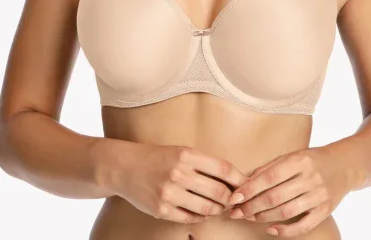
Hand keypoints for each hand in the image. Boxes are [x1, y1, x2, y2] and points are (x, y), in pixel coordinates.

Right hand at [113, 143, 249, 224]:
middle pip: (218, 191)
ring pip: (207, 208)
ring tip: (218, 205)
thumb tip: (232, 178)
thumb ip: (204, 163)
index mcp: (186, 155)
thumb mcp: (181, 151)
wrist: (126, 167)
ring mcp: (169, 193)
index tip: (245, 184)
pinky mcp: (162, 210)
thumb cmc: (158, 157)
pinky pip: (190, 218)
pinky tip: (201, 211)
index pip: (223, 168)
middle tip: (233, 198)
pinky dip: (201, 216)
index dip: (238, 178)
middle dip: (230, 198)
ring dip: (217, 209)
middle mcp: (178, 173)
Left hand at [226, 146, 357, 236]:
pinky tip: (270, 229)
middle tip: (237, 212)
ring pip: (286, 212)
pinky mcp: (325, 210)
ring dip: (264, 217)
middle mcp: (310, 178)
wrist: (345, 165)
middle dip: (252, 206)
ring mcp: (319, 196)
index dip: (250, 189)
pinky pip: (303, 225)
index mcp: (299, 161)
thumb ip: (270, 168)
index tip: (234, 197)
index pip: (269, 177)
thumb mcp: (292, 156)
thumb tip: (245, 183)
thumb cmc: (312, 159)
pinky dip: (285, 230)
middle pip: (275, 196)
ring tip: (250, 218)